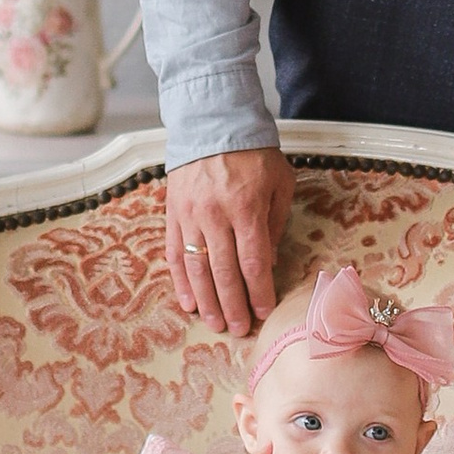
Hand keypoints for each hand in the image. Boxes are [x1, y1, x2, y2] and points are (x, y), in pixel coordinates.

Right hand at [165, 146, 292, 335]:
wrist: (213, 124)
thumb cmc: (254, 154)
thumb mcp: (279, 182)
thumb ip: (274, 224)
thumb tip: (265, 264)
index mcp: (246, 208)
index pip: (252, 261)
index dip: (257, 291)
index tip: (262, 312)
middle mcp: (215, 215)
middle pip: (223, 271)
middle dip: (232, 305)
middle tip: (238, 329)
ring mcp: (190, 215)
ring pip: (196, 268)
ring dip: (206, 301)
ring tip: (214, 324)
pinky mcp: (173, 214)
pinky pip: (175, 253)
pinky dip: (181, 281)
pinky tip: (188, 302)